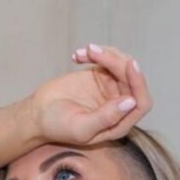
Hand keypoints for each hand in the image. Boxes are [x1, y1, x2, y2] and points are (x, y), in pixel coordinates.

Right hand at [26, 44, 153, 147]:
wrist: (38, 115)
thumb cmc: (58, 126)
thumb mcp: (81, 128)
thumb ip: (106, 118)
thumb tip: (130, 102)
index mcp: (120, 123)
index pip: (141, 102)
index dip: (139, 83)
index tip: (130, 65)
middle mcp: (120, 105)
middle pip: (131, 78)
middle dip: (116, 62)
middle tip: (93, 52)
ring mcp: (111, 89)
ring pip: (122, 64)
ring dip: (106, 54)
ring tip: (84, 51)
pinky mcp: (100, 75)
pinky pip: (107, 59)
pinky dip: (95, 53)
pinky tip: (77, 56)